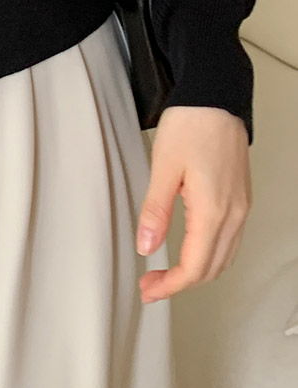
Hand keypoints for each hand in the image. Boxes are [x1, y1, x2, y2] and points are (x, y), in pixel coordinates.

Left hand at [135, 106, 251, 302]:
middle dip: (181, 284)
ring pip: (225, 257)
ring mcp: (241, 206)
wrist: (216, 97)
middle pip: (212, 269)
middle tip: (151, 285)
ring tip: (166, 273)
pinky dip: (211, 255)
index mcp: (213, 210)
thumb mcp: (163, 166)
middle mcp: (233, 213)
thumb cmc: (192, 124)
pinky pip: (231, 240)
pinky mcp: (241, 197)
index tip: (148, 290)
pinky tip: (191, 250)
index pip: (195, 267)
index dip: (170, 286)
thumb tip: (146, 246)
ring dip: (197, 272)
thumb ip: (155, 211)